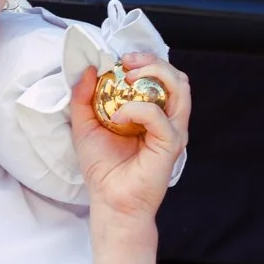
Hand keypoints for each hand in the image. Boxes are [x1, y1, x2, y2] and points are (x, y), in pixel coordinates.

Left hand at [68, 51, 190, 224]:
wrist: (109, 202)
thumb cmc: (102, 168)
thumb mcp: (85, 125)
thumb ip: (84, 97)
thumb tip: (89, 70)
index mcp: (152, 112)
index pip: (161, 76)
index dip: (144, 61)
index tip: (121, 60)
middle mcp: (167, 119)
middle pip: (176, 76)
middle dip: (152, 61)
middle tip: (126, 64)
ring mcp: (172, 131)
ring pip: (180, 88)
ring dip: (153, 74)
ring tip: (128, 79)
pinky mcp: (171, 144)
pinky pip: (159, 116)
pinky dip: (137, 109)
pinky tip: (118, 116)